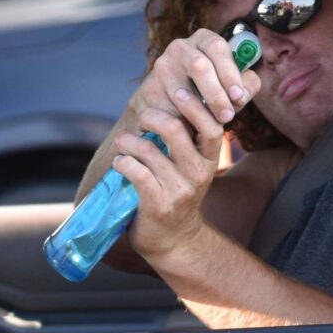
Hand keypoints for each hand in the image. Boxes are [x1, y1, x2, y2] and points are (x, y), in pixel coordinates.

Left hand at [109, 99, 226, 267]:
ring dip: (128, 141)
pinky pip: (136, 171)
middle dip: (153, 116)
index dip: (195, 105)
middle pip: (177, 131)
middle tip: (142, 117)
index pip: (212, 125)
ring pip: (148, 150)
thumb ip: (186, 142)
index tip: (178, 91)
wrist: (174, 241)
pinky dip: (122, 162)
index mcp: (209, 160)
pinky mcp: (157, 203)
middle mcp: (198, 173)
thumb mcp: (192, 169)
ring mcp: (178, 189)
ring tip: (123, 142)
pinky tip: (120, 163)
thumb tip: (170, 102)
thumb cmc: (177, 196)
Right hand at [128, 29, 264, 146]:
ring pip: (182, 89)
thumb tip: (243, 92)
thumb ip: (245, 86)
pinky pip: (166, 107)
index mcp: (203, 40)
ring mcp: (161, 67)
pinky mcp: (146, 90)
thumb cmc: (208, 95)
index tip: (238, 96)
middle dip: (217, 94)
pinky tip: (192, 128)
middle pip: (199, 66)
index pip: (217, 47)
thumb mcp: (229, 87)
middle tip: (228, 116)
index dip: (230, 72)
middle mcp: (180, 47)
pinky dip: (182, 120)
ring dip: (201, 110)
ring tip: (215, 125)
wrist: (166, 111)